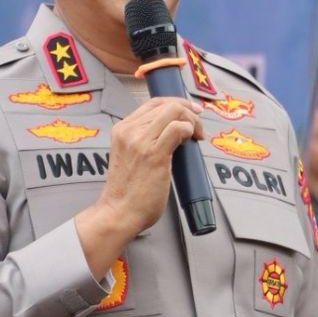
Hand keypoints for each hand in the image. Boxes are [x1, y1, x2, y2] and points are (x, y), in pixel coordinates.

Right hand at [75, 96, 203, 276]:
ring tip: (197, 136)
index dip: (177, 103)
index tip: (191, 112)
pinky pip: (178, 129)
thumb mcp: (130, 156)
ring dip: (192, 122)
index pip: (153, 103)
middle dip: (189, 112)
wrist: (118, 213)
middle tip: (199, 127)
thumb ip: (144, 142)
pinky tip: (191, 142)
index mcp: (122, 129)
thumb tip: (172, 135)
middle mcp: (129, 130)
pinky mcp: (154, 154)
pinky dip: (190, 130)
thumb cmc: (127, 192)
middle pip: (166, 104)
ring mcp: (140, 141)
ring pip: (173, 112)